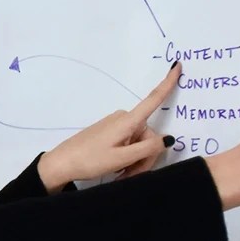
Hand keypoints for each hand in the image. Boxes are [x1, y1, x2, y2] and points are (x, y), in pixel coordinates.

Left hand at [37, 64, 180, 191]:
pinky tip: (118, 170)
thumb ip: (148, 148)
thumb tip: (168, 139)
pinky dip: (127, 159)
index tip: (177, 65)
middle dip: (144, 158)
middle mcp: (124, 118)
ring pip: (139, 144)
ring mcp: (117, 125)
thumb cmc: (90, 160)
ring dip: (135, 162)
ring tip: (121, 174)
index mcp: (128, 121)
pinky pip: (129, 145)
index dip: (167, 83)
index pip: (153, 100)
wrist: (62, 164)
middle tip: (129, 175)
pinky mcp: (110, 132)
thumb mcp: (122, 158)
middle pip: (149, 137)